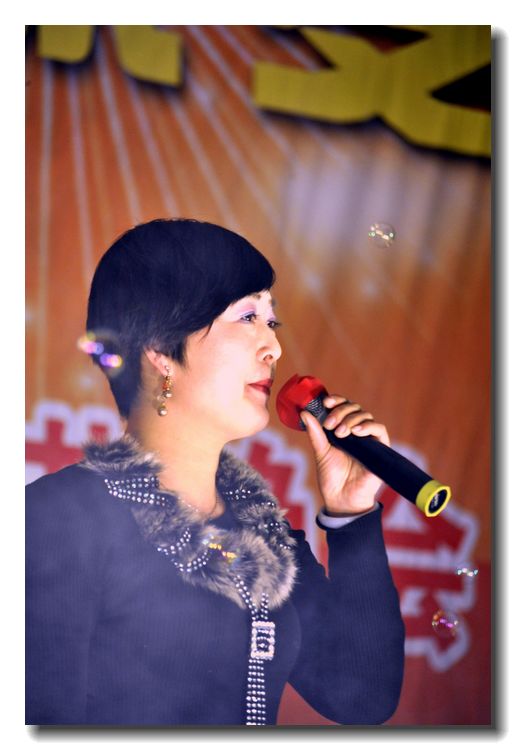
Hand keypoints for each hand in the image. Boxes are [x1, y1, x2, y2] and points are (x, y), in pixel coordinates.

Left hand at [301, 394, 389, 515]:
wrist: (341, 498)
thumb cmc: (331, 477)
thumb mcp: (321, 452)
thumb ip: (315, 433)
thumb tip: (305, 413)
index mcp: (342, 429)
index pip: (343, 406)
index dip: (337, 400)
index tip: (326, 402)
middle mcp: (356, 431)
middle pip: (354, 408)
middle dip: (341, 412)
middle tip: (330, 424)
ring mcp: (368, 439)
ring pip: (365, 416)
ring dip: (351, 419)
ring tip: (340, 433)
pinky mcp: (380, 448)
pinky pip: (379, 429)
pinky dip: (368, 426)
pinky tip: (356, 432)